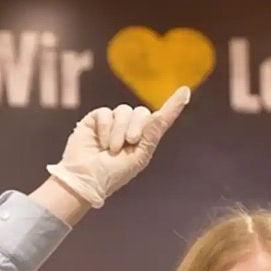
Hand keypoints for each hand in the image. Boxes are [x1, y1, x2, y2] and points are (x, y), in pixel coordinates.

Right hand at [46, 86, 190, 207]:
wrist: (85, 179)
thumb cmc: (112, 174)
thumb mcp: (138, 157)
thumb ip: (151, 136)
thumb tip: (159, 114)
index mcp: (144, 139)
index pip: (161, 120)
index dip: (173, 106)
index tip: (185, 92)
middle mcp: (130, 128)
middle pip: (142, 112)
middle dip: (137, 127)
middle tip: (130, 142)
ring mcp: (113, 122)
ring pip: (124, 111)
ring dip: (119, 130)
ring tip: (112, 148)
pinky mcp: (97, 119)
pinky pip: (106, 113)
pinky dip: (105, 128)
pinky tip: (100, 142)